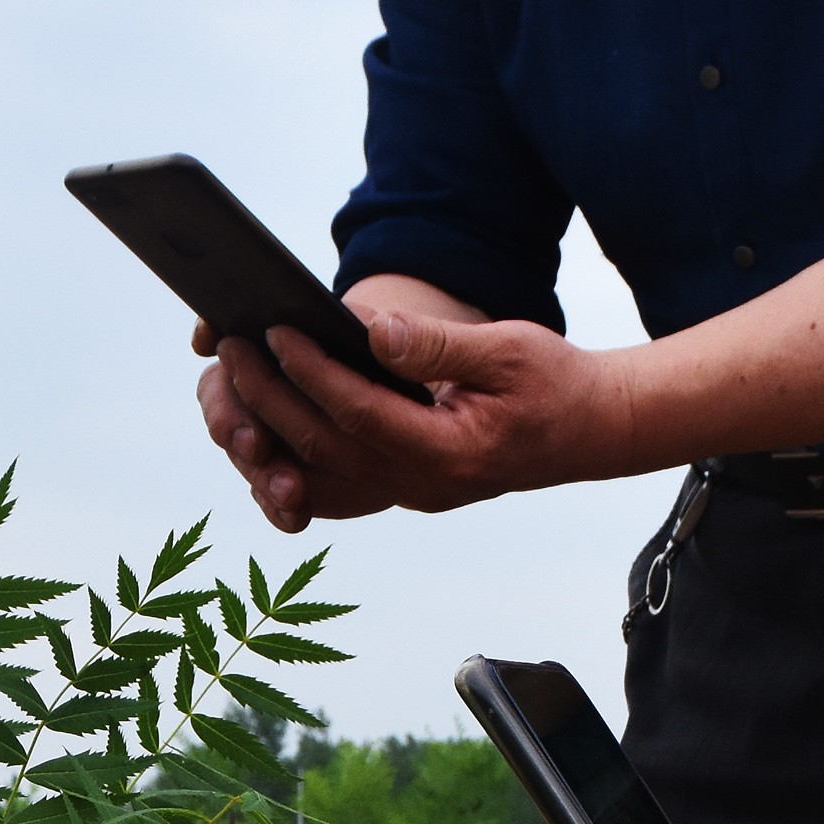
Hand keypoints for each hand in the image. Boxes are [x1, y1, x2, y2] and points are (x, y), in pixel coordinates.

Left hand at [192, 303, 638, 531]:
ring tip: (235, 381)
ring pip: (322, 474)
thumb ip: (437, 345)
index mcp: (449, 453)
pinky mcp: (405, 486)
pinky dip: (294, 458)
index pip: (359, 414)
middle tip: (233, 350)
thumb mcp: (509, 349)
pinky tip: (263, 421)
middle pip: (326, 447)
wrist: (589, 431)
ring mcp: (411, 493)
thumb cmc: (556, 385)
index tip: (275, 332)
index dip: (312, 374)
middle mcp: (423, 485)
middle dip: (272, 397)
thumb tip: (371, 331)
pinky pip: (337, 484)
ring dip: (272, 431)